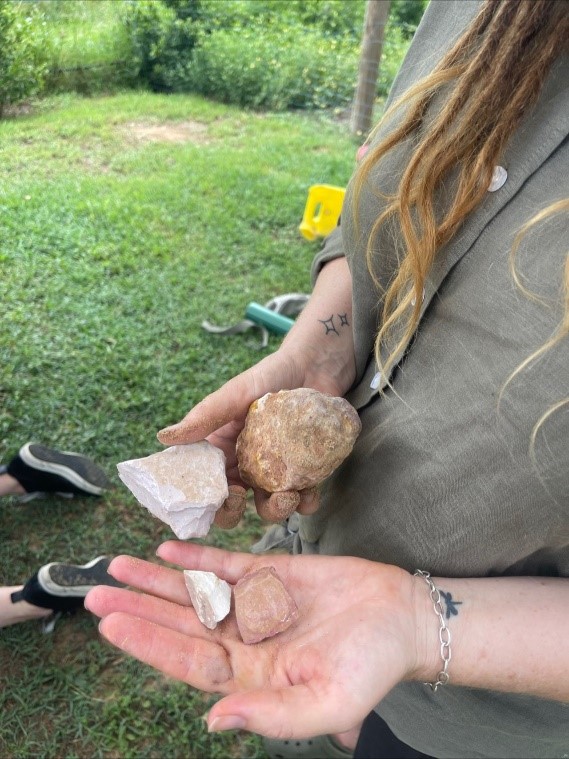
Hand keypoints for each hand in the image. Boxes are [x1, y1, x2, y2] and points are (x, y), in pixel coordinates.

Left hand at [85, 541, 425, 738]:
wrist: (402, 616)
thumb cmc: (371, 666)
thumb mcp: (328, 703)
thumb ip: (271, 717)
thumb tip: (212, 720)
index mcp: (252, 678)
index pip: (187, 661)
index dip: (148, 643)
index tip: (111, 624)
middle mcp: (246, 641)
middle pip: (181, 624)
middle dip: (139, 608)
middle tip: (95, 592)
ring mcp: (256, 606)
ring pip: (196, 593)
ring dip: (158, 580)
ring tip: (118, 566)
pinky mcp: (272, 574)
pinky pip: (226, 566)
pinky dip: (196, 559)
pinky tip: (167, 551)